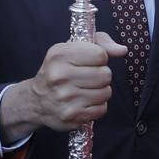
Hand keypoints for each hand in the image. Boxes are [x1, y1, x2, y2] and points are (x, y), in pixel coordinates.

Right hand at [0, 32, 127, 136]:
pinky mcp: (72, 116)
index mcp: (59, 54)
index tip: (89, 61)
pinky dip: (97, 106)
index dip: (99, 58)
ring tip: (86, 90)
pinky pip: (102, 109)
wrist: (36, 101)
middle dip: (101, 75)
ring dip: (100, 91)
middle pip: (105, 74)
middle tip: (88, 77)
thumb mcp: (72, 48)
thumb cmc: (59, 71)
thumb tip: (122, 50)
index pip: (100, 54)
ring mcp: (66, 98)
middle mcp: (60, 76)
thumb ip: (100, 43)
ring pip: (106, 92)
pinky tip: (85, 102)